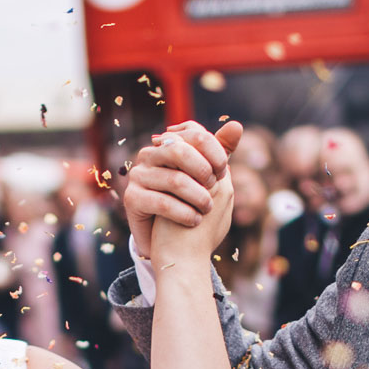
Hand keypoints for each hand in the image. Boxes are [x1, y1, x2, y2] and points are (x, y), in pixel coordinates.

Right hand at [123, 121, 244, 259]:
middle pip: (180, 151)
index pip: (194, 133)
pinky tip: (195, 220)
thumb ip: (220, 151)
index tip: (223, 172)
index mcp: (168, 144)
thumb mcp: (208, 176)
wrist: (172, 243)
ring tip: (207, 209)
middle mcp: (150, 154)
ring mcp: (138, 175)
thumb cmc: (192, 203)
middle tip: (214, 188)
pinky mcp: (131, 198)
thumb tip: (236, 125)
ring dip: (199, 197)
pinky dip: (185, 213)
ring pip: (175, 180)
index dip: (214, 151)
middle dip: (203, 170)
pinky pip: (163, 203)